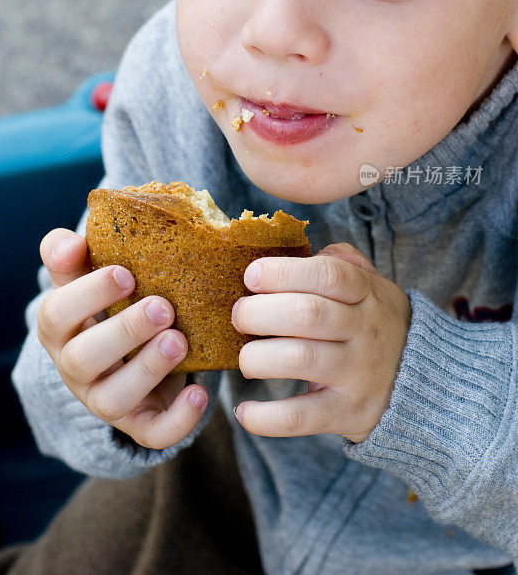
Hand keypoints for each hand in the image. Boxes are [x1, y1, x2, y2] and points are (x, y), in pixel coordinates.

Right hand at [36, 228, 207, 448]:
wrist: (130, 351)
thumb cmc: (109, 304)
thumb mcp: (87, 277)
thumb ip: (72, 256)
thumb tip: (70, 242)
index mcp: (62, 328)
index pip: (56, 314)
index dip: (88, 294)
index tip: (125, 273)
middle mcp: (76, 368)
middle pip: (84, 359)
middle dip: (124, 332)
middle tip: (163, 307)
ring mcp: (105, 399)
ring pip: (114, 399)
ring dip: (147, 369)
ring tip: (179, 340)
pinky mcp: (140, 423)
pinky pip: (152, 434)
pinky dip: (177, 420)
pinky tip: (200, 392)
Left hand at [231, 243, 410, 442]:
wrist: (428, 383)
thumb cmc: (378, 324)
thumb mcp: (374, 286)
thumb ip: (344, 263)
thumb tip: (308, 249)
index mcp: (368, 294)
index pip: (328, 274)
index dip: (284, 271)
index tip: (252, 275)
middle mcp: (365, 331)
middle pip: (306, 314)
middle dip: (259, 312)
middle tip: (238, 316)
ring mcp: (358, 373)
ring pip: (300, 359)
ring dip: (258, 357)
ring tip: (245, 358)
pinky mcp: (348, 413)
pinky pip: (302, 417)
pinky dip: (267, 418)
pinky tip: (244, 411)